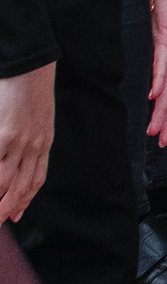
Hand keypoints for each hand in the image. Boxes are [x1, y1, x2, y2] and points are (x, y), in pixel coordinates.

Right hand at [0, 64, 52, 222]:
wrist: (31, 66)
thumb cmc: (29, 90)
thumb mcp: (36, 118)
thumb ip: (29, 141)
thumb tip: (13, 159)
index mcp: (43, 142)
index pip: (35, 179)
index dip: (25, 200)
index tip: (15, 216)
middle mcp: (35, 146)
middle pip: (22, 187)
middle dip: (8, 209)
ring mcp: (19, 142)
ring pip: (7, 183)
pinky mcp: (5, 135)